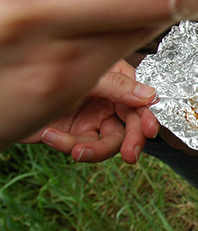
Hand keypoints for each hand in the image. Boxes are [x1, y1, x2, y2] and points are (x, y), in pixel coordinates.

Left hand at [20, 61, 159, 163]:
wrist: (6, 98)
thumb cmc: (44, 75)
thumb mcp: (85, 79)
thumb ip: (117, 86)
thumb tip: (149, 95)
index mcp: (116, 79)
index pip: (140, 100)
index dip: (147, 116)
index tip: (150, 131)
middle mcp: (109, 100)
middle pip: (131, 125)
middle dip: (130, 141)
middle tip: (130, 155)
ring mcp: (94, 118)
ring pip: (111, 142)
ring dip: (95, 150)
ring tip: (76, 151)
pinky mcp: (79, 136)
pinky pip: (86, 148)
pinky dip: (69, 146)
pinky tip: (51, 136)